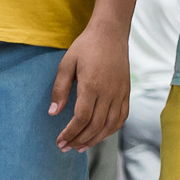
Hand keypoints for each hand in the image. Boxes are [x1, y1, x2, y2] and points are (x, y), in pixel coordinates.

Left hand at [48, 21, 129, 150]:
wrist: (111, 33)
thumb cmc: (86, 46)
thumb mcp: (66, 64)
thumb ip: (59, 89)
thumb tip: (53, 113)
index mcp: (92, 85)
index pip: (82, 118)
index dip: (70, 132)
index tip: (60, 140)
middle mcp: (109, 92)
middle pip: (96, 125)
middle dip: (79, 140)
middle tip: (65, 147)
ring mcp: (120, 93)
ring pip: (110, 125)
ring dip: (95, 139)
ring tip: (81, 146)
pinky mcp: (126, 92)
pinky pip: (122, 117)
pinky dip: (111, 130)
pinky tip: (100, 134)